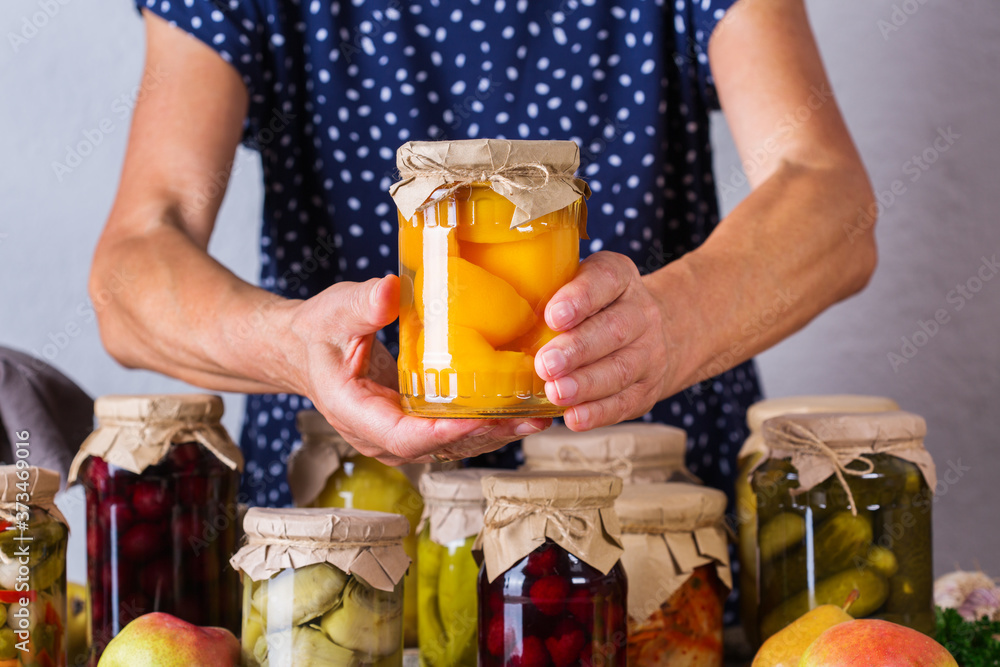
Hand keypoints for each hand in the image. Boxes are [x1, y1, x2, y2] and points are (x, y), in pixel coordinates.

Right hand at [286, 275, 549, 463]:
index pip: (405, 438)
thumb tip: (390, 292)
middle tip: (532, 417)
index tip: (483, 416)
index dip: (446, 432)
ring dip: (495, 434)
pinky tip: (518, 410)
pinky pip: (451, 434)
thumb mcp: (334, 311)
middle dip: (487, 435)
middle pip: (439, 448)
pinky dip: (484, 425)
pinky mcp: (413, 427)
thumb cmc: (318, 331)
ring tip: (539, 416)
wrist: (303, 350)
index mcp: (356, 414)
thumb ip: (360, 305)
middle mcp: (379, 436)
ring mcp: (397, 437)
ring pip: (451, 446)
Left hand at [534, 252, 672, 430]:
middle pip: (613, 330)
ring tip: (556, 393)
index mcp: (620, 278)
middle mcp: (641, 313)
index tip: (552, 316)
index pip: (606, 280)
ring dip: (586, 384)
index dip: (580, 298)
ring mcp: (649, 352)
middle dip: (578, 349)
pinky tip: (574, 417)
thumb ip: (550, 291)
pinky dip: (598, 413)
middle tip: (545, 364)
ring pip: (621, 369)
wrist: (656, 332)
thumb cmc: (596, 307)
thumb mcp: (581, 284)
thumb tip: (497, 309)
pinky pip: (625, 402)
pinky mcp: (647, 388)